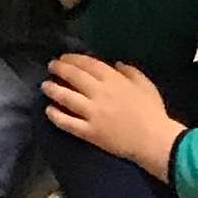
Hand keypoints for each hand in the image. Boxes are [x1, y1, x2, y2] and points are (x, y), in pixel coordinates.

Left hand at [42, 56, 178, 179]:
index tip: (64, 57)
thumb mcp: (145, 83)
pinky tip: (48, 111)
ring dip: (53, 89)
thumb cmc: (151, 110)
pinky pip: (68, 123)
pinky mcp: (89, 132)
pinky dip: (56, 116)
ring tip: (45, 86)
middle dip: (60, 69)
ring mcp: (92, 113)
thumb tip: (115, 63)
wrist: (152, 139)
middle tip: (51, 66)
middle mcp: (99, 93)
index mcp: (113, 79)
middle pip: (74, 76)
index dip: (73, 58)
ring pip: (67, 97)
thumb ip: (130, 71)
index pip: (88, 63)